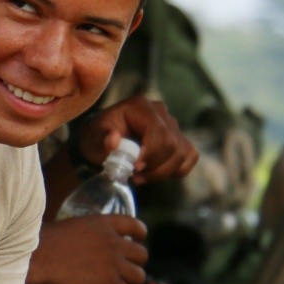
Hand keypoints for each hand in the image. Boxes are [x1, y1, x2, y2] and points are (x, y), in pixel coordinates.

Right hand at [27, 214, 147, 283]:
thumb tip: (83, 246)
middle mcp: (114, 243)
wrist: (35, 260)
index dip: (139, 235)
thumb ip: (86, 235)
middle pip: (141, 254)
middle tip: (122, 272)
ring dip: (128, 283)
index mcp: (104, 224)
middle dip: (134, 264)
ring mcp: (114, 265)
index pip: (135, 226)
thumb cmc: (41, 243)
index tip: (137, 242)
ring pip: (138, 276)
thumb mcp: (70, 228)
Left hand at [79, 97, 200, 183]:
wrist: (103, 142)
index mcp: (140, 107)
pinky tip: (158, 173)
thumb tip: (113, 141)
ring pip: (182, 153)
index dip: (151, 153)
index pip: (159, 130)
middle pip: (173, 144)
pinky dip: (176, 170)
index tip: (135, 168)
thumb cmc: (98, 138)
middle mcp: (160, 112)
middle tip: (135, 176)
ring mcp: (172, 125)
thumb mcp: (93, 139)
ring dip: (163, 172)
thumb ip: (102, 139)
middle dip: (155, 166)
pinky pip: (190, 156)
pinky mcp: (179, 138)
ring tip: (142, 177)